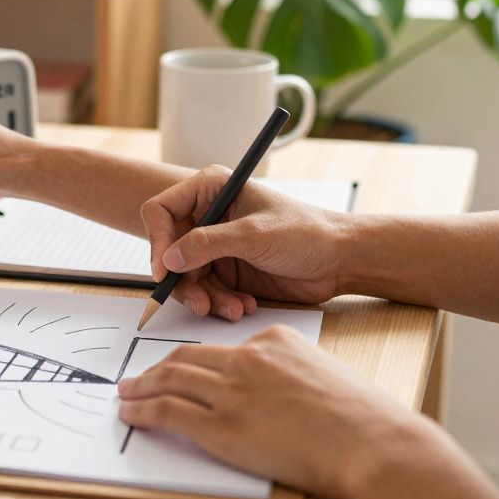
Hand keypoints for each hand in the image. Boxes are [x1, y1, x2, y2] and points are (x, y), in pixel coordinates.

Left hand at [117, 325, 432, 498]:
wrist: (373, 444)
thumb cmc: (362, 420)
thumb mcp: (322, 373)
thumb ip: (286, 373)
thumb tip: (264, 393)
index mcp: (273, 340)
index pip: (220, 347)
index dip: (192, 360)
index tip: (177, 367)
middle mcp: (247, 359)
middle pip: (186, 357)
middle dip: (156, 368)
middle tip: (137, 378)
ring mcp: (233, 392)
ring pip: (171, 379)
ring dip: (141, 387)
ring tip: (126, 394)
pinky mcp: (223, 427)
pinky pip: (169, 411)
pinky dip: (144, 410)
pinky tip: (133, 414)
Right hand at [141, 165, 347, 318]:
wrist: (340, 260)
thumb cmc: (306, 233)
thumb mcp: (254, 235)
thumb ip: (208, 244)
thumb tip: (169, 259)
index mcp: (212, 190)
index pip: (162, 211)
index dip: (158, 241)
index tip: (165, 271)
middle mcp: (209, 216)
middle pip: (169, 250)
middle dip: (183, 280)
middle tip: (199, 302)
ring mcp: (216, 245)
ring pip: (186, 277)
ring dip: (205, 297)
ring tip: (232, 308)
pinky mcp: (227, 270)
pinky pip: (205, 291)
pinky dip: (219, 303)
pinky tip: (243, 306)